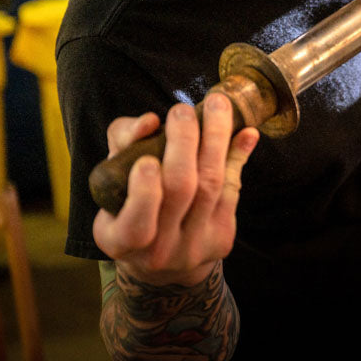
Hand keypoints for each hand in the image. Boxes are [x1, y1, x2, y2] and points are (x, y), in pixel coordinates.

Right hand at [92, 93, 258, 286]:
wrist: (163, 254)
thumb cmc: (132, 201)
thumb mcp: (115, 176)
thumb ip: (124, 143)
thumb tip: (150, 121)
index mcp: (119, 240)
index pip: (135, 225)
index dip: (144, 195)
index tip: (147, 162)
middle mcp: (158, 251)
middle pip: (180, 192)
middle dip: (183, 145)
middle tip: (182, 111)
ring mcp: (194, 247)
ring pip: (211, 186)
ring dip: (216, 140)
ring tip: (217, 106)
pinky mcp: (222, 239)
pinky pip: (232, 190)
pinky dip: (237, 156)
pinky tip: (245, 131)